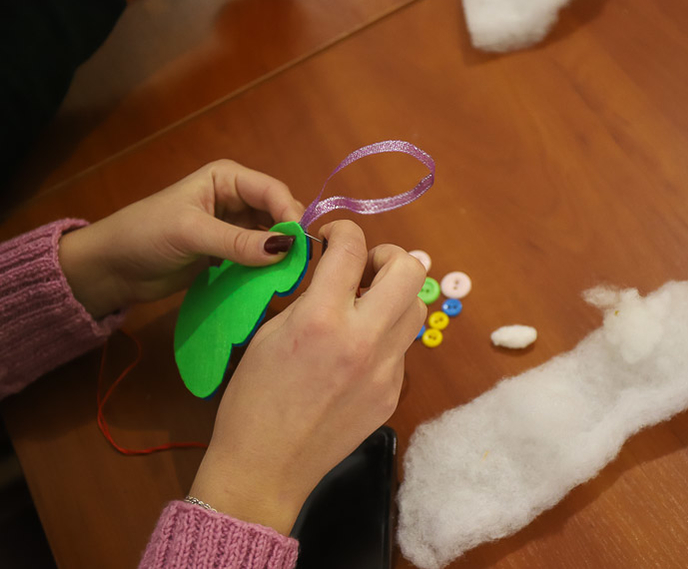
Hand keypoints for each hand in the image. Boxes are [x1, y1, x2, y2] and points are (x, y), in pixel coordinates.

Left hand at [58, 160, 303, 318]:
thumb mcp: (192, 233)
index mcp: (228, 178)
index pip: (274, 192)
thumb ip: (239, 242)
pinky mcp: (231, 253)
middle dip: (291, 236)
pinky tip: (275, 282)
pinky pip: (260, 258)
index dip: (291, 215)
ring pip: (273, 238)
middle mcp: (237, 199)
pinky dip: (269, 268)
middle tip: (301, 265)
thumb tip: (286, 249)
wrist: (113, 268)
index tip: (301, 246)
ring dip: (282, 255)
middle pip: (279, 213)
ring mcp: (235, 227)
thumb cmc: (145, 235)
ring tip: (291, 276)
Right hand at [188, 220, 426, 533]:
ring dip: (394, 295)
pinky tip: (358, 349)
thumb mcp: (269, 334)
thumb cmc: (252, 400)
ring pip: (416, 308)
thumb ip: (307, 298)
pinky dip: (385, 335)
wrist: (267, 467)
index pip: (352, 247)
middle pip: (410, 269)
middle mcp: (363, 339)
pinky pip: (402, 348)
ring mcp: (386, 370)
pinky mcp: (393, 393)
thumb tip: (330, 272)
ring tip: (364, 305)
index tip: (333, 237)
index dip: (342, 230)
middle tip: (363, 268)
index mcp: (322, 319)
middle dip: (387, 256)